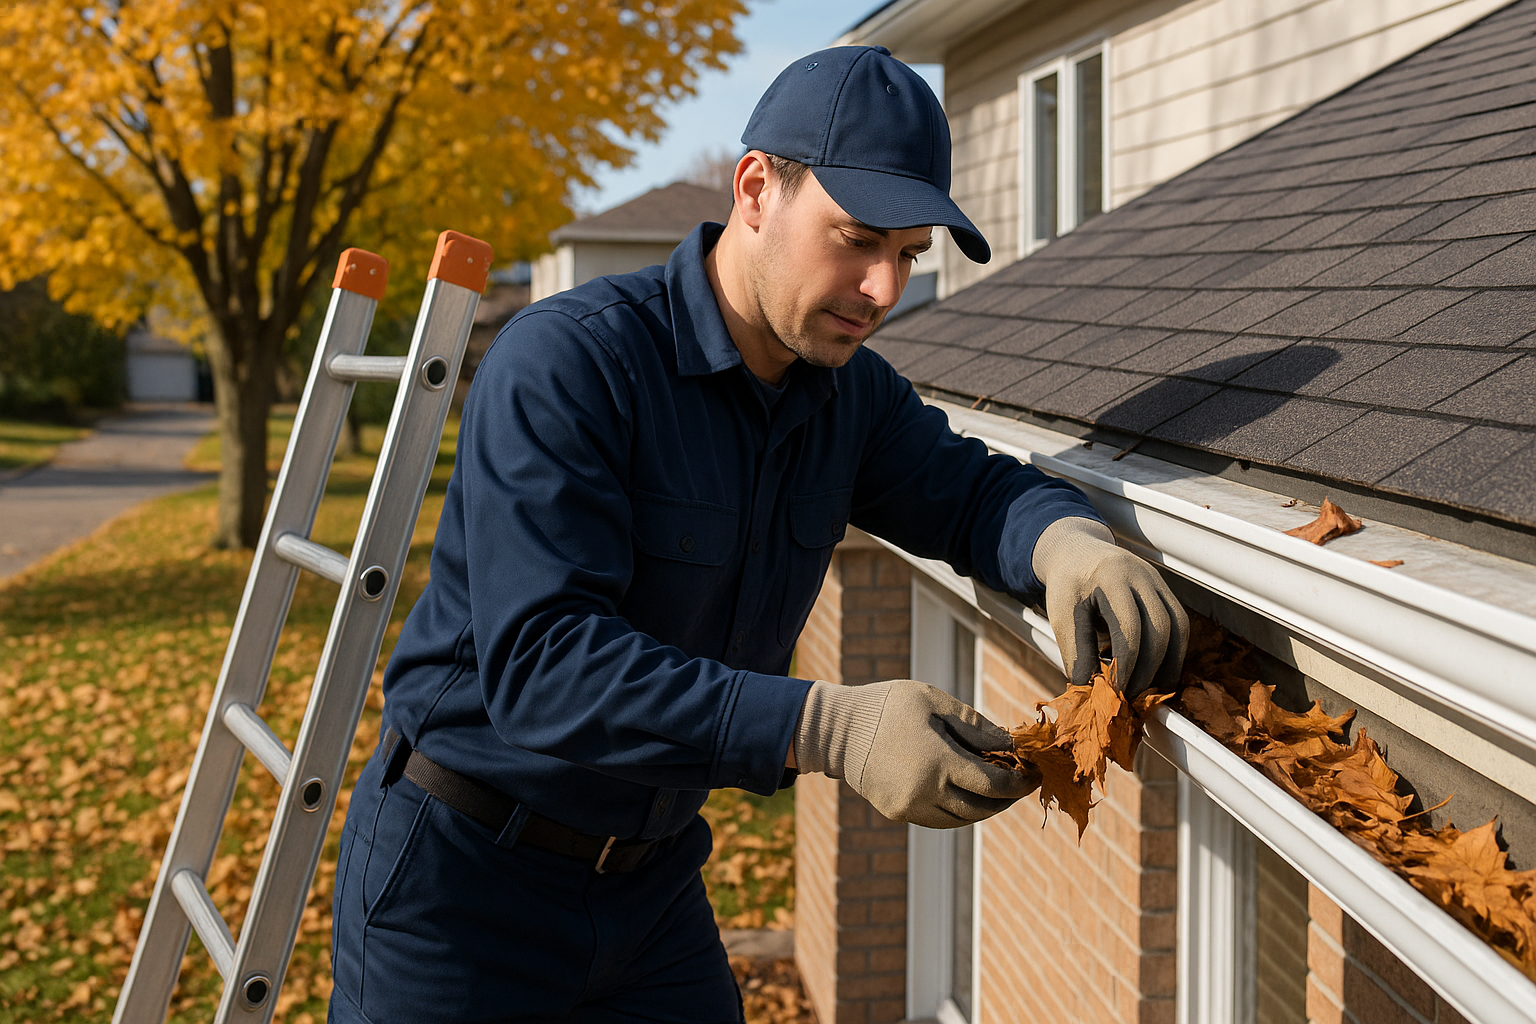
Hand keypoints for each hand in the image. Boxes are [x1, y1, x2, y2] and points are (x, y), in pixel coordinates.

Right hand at [792, 678, 1039, 828]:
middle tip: (1021, 783)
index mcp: (938, 762)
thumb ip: (975, 725)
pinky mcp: (897, 813)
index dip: (1019, 782)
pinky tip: (967, 793)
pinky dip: (959, 811)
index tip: (1034, 773)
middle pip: (981, 809)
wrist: (837, 729)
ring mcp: (909, 807)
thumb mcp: (934, 701)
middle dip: (1006, 799)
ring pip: (961, 820)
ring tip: (996, 789)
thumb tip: (1009, 745)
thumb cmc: (888, 706)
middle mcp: (925, 792)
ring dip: (984, 808)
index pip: (993, 784)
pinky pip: (939, 819)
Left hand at [1031, 516, 1188, 694]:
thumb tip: (1091, 693)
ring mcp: (1157, 581)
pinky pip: (1180, 624)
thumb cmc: (1067, 586)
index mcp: (1110, 577)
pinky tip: (1159, 673)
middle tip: (1131, 696)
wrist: (1077, 552)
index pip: (1128, 627)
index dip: (1126, 664)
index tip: (1116, 691)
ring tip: (1149, 691)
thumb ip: (1076, 653)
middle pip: (1160, 628)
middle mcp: (1140, 575)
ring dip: (1168, 664)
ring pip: (1178, 627)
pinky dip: (1173, 652)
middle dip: (1149, 669)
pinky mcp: (1165, 591)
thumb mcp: (1062, 616)